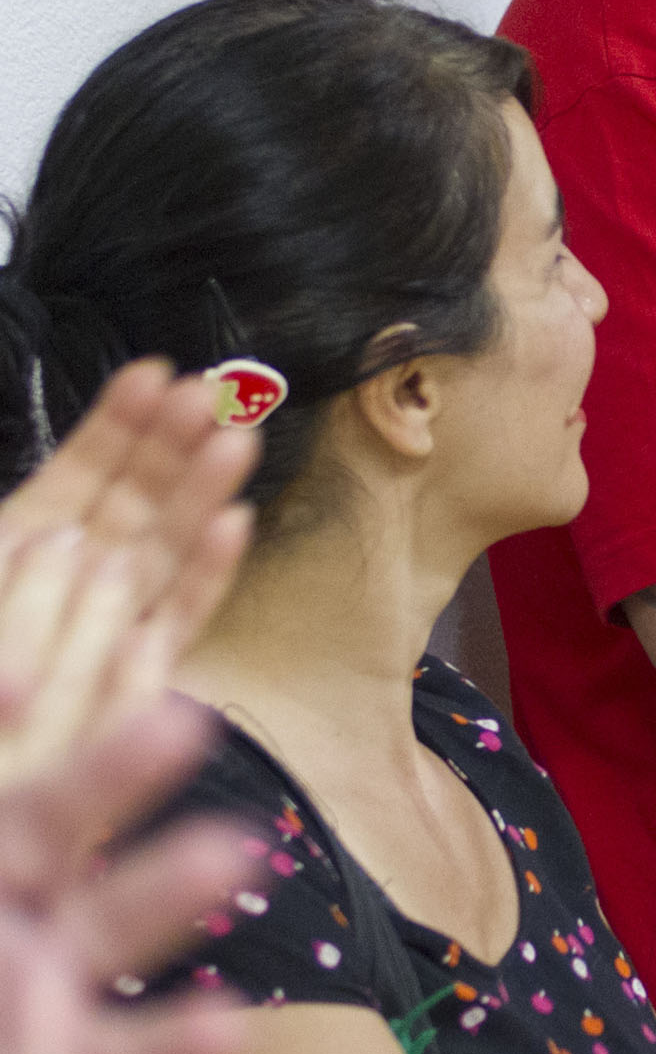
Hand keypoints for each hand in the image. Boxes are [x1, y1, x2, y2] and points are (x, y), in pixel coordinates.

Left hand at [0, 363, 256, 787]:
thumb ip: (9, 564)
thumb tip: (61, 536)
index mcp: (21, 547)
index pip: (81, 475)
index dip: (116, 426)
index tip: (151, 376)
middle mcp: (76, 580)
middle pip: (136, 501)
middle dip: (175, 443)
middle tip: (214, 392)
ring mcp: (113, 624)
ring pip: (166, 548)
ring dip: (202, 492)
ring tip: (234, 439)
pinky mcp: (142, 677)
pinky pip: (179, 620)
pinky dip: (208, 575)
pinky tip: (234, 527)